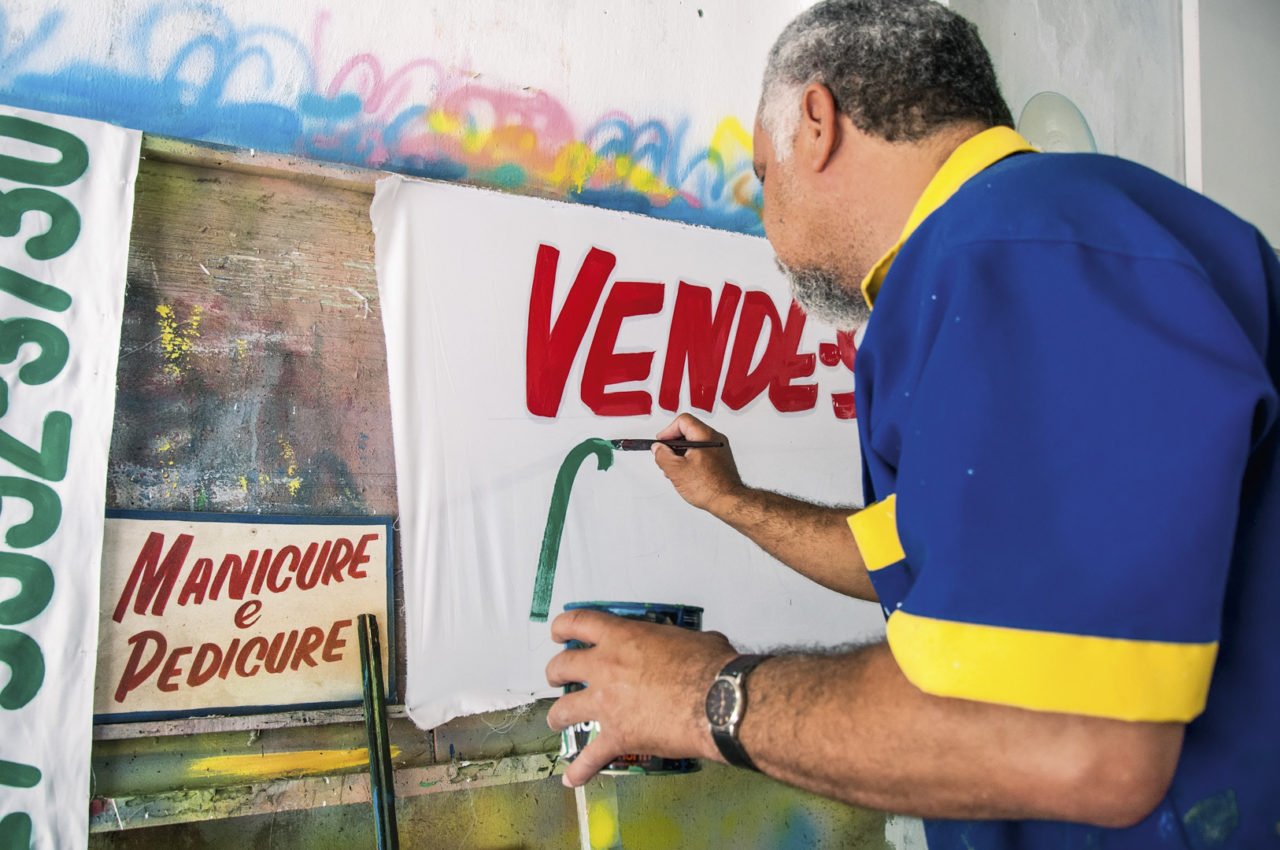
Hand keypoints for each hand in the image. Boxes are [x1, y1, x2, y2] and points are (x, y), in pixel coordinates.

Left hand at [545, 608, 736, 786]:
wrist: (716, 701)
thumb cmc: (709, 668)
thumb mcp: (690, 638)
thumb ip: (675, 641)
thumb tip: (687, 646)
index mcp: (623, 638)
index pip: (579, 623)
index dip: (563, 626)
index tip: (558, 632)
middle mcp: (606, 668)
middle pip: (562, 666)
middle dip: (555, 671)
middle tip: (557, 675)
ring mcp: (607, 704)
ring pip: (564, 709)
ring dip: (557, 716)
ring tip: (557, 719)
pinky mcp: (617, 736)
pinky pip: (590, 757)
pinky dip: (579, 769)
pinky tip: (572, 777)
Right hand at [653, 413, 743, 513]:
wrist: (729, 501)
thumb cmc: (709, 487)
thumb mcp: (676, 470)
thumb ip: (663, 455)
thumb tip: (658, 448)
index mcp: (705, 436)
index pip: (683, 421)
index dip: (668, 431)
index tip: (661, 443)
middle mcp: (715, 439)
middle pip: (689, 431)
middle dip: (673, 445)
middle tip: (665, 456)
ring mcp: (720, 449)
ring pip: (695, 443)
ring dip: (681, 454)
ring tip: (674, 470)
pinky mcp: (721, 459)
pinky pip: (702, 453)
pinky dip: (691, 459)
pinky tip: (685, 474)